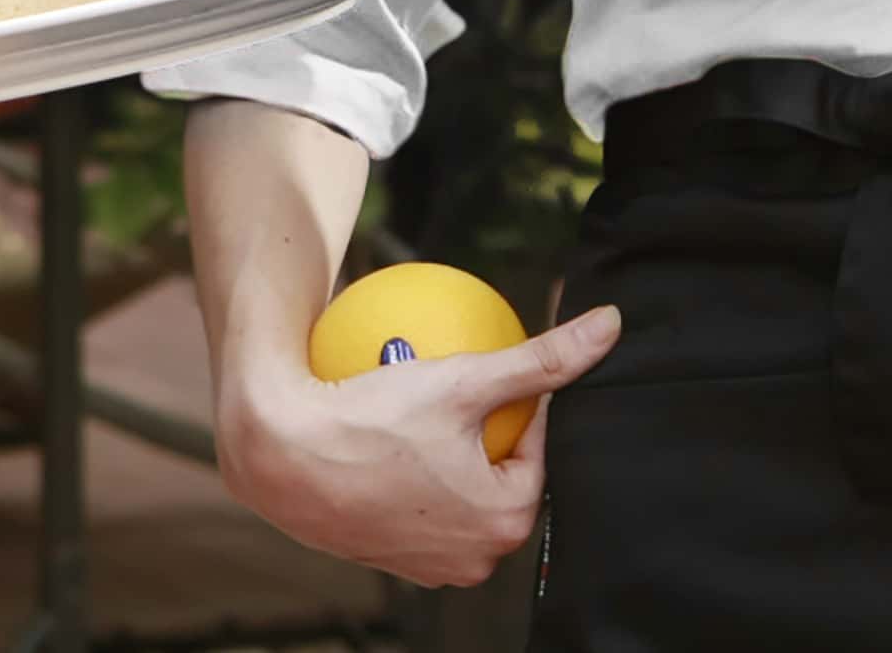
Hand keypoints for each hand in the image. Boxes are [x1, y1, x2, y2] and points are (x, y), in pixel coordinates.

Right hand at [219, 303, 620, 587]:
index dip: (523, 402)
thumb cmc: (375, 420)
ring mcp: (432, 565)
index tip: (495, 370)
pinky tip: (399, 428)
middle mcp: (474, 559)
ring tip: (437, 405)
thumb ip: (544, 358)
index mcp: (505, 522)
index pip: (539, 447)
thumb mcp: (468, 379)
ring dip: (455, 450)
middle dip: (491, 430)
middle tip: (464, 387)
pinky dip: (420, 470)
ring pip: (464, 489)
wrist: (282, 457)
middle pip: (504, 472)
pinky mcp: (395, 557)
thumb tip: (609, 325)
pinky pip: (425, 503)